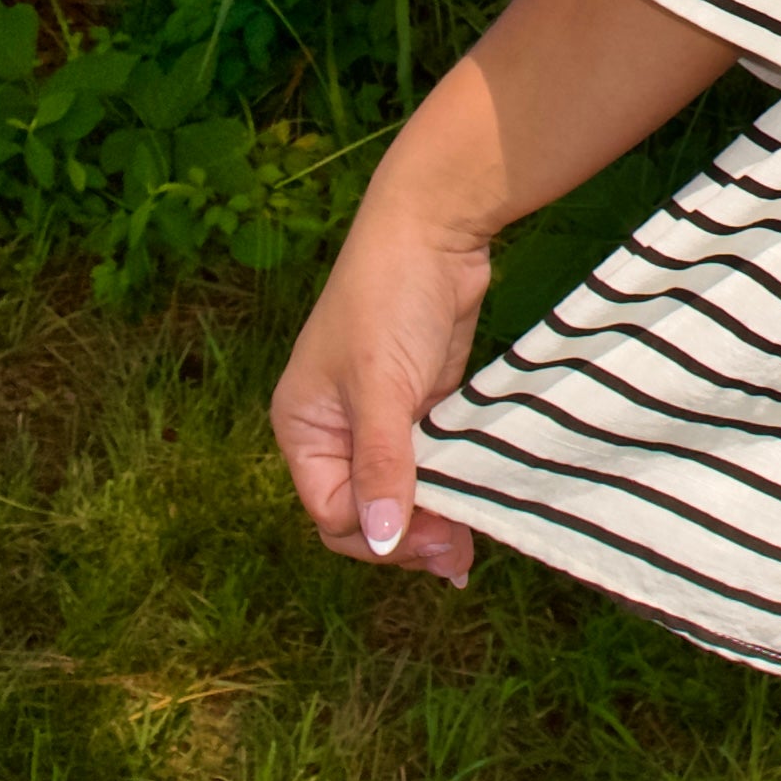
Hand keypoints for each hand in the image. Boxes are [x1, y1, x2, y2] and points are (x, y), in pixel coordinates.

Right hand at [268, 182, 495, 586]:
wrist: (436, 226)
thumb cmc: (389, 296)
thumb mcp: (381, 385)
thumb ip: (381, 463)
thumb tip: (379, 540)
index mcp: (304, 428)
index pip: (332, 513)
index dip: (378, 536)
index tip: (433, 539)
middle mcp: (336, 429)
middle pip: (365, 510)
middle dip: (405, 535)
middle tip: (456, 555)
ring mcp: (380, 417)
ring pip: (402, 491)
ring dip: (433, 519)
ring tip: (469, 550)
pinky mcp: (422, 403)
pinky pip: (431, 462)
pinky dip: (450, 485)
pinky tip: (476, 504)